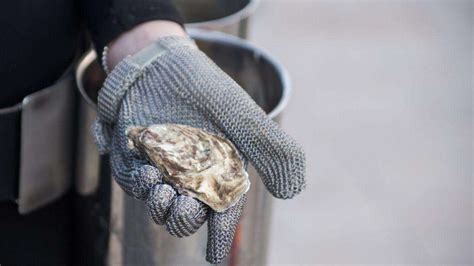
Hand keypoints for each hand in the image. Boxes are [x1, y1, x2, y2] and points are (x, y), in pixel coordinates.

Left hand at [93, 32, 305, 262]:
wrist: (161, 63)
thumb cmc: (206, 89)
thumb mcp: (244, 117)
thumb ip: (273, 150)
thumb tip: (293, 193)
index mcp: (223, 170)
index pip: (224, 213)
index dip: (221, 236)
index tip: (215, 257)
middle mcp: (193, 175)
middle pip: (189, 216)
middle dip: (184, 219)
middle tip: (182, 203)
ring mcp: (164, 170)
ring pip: (161, 208)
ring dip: (161, 207)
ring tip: (161, 186)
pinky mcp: (137, 161)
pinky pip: (135, 186)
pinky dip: (140, 187)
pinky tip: (147, 172)